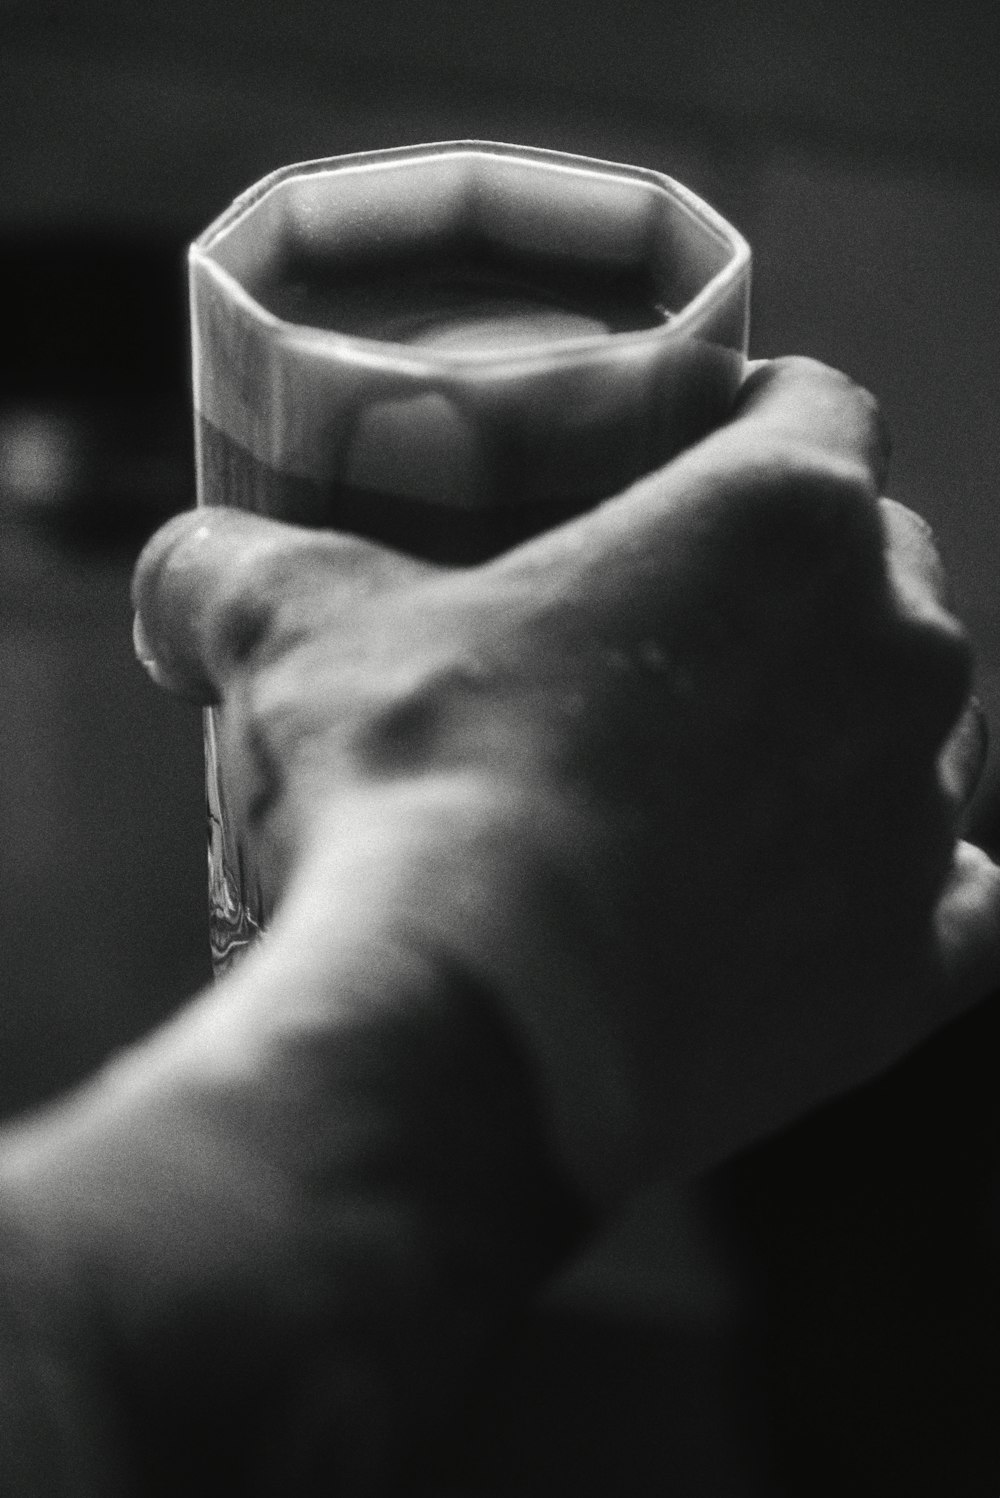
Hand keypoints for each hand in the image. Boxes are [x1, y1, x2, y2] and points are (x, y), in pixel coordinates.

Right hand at [132, 356, 999, 1197]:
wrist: (473, 1029)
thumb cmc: (411, 788)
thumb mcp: (293, 627)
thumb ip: (236, 565)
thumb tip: (179, 573)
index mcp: (782, 519)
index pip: (816, 406)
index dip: (752, 412)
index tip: (690, 451)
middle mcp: (893, 653)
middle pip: (880, 564)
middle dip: (799, 572)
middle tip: (682, 617)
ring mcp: (914, 816)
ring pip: (925, 723)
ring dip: (849, 720)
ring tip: (735, 755)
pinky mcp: (909, 968)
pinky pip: (958, 896)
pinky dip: (906, 883)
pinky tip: (834, 887)